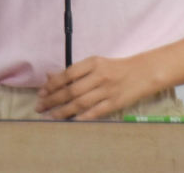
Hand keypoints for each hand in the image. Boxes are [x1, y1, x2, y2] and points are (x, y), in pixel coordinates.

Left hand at [36, 55, 154, 119]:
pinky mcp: (115, 103)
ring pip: (81, 102)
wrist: (143, 72)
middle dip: (53, 99)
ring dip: (63, 111)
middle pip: (72, 90)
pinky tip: (70, 121)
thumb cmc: (115, 68)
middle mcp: (99, 75)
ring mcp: (108, 90)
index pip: (68, 73)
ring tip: (50, 116)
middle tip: (40, 107)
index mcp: (93, 62)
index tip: (41, 92)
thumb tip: (50, 76)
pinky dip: (82, 117)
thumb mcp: (96, 63)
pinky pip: (95, 112)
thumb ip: (74, 71)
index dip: (53, 84)